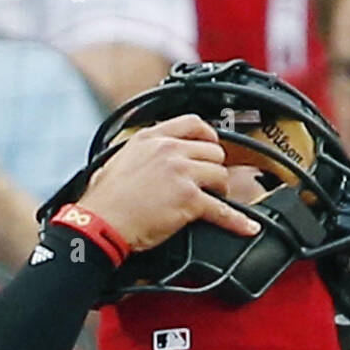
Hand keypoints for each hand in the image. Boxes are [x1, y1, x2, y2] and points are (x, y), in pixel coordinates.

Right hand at [78, 114, 260, 252]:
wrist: (102, 222)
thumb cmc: (105, 200)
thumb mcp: (121, 159)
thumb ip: (144, 152)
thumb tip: (152, 159)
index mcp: (152, 137)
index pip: (193, 123)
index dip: (208, 136)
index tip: (211, 147)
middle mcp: (169, 150)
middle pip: (212, 151)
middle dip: (213, 168)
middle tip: (208, 183)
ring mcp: (181, 173)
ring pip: (219, 175)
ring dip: (218, 190)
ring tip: (210, 200)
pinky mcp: (189, 200)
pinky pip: (222, 209)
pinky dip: (237, 221)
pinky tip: (247, 227)